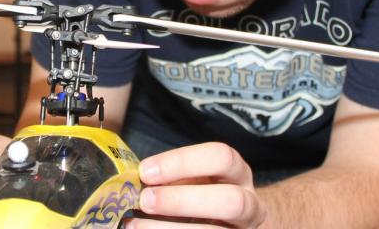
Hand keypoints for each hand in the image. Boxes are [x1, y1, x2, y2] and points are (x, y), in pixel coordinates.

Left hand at [126, 142, 265, 227]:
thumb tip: (129, 179)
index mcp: (237, 173)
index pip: (221, 157)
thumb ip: (171, 177)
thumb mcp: (193, 178)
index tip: (145, 171)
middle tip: (145, 201)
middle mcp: (249, 204)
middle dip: (182, 200)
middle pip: (229, 201)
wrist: (231, 224)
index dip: (182, 162)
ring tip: (135, 225)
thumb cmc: (203, 194)